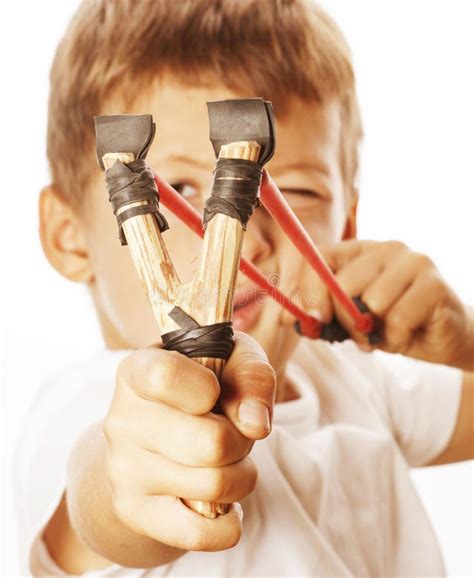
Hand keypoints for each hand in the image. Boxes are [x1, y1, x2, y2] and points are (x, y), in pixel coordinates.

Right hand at [103, 333, 275, 551]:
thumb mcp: (231, 361)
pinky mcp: (132, 510)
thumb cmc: (201, 388)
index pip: (165, 377)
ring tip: (226, 462)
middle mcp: (122, 419)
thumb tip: (255, 423)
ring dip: (241, 475)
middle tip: (232, 433)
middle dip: (241, 440)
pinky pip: (198, 533)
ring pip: (215, 485)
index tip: (215, 391)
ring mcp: (123, 468)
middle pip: (212, 443)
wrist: (153, 434)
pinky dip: (228, 524)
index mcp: (139, 370)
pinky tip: (224, 504)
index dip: (206, 388)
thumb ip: (251, 376)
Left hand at [301, 240, 472, 367]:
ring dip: (374, 332)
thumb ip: (319, 316)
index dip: (308, 291)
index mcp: (358, 252)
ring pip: (371, 302)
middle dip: (343, 321)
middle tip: (359, 336)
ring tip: (387, 332)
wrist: (442, 337)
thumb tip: (285, 319)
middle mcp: (384, 248)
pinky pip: (397, 318)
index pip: (319, 258)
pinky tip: (407, 334)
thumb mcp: (348, 322)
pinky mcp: (433, 282)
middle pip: (343, 283)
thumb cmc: (390, 325)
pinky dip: (397, 337)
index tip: (312, 322)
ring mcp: (412, 261)